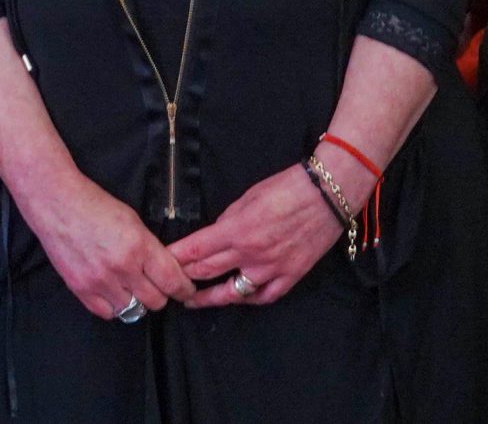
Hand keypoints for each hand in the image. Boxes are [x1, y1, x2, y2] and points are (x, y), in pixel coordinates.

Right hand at [16, 169, 194, 321]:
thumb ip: (149, 248)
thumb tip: (165, 270)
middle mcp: (122, 267)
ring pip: (133, 310)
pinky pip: (107, 313)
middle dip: (160, 294)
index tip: (185, 290)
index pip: (172, 281)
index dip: (183, 289)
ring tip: (130, 286)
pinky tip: (112, 291)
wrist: (56, 203)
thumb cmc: (94, 204)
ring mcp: (100, 281)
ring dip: (135, 300)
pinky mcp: (81, 289)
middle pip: (156, 301)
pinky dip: (113, 305)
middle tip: (155, 285)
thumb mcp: (132, 220)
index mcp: (139, 246)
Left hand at [169, 161, 349, 307]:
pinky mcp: (290, 276)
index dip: (174, 259)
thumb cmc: (288, 187)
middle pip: (207, 272)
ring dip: (209, 297)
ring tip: (193, 300)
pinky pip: (264, 296)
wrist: (328, 193)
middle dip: (184, 278)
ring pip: (233, 293)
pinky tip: (237, 298)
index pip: (195, 251)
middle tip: (168, 282)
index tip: (160, 262)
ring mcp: (271, 269)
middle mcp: (251, 255)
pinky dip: (248, 298)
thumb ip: (228, 220)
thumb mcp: (248, 197)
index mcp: (237, 230)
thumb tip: (215, 234)